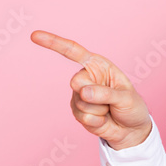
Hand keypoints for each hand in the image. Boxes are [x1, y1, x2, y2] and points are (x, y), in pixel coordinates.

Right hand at [31, 30, 151, 149]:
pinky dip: (97, 121)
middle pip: (75, 82)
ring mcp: (79, 95)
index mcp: (98, 66)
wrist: (130, 129)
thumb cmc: (132, 107)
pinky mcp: (77, 111)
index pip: (73, 52)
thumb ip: (106, 93)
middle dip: (94, 94)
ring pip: (81, 103)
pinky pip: (83, 117)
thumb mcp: (126, 97)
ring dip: (100, 110)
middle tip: (111, 100)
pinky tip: (104, 119)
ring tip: (109, 110)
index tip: (34, 36)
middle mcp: (86, 78)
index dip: (54, 43)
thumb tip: (83, 92)